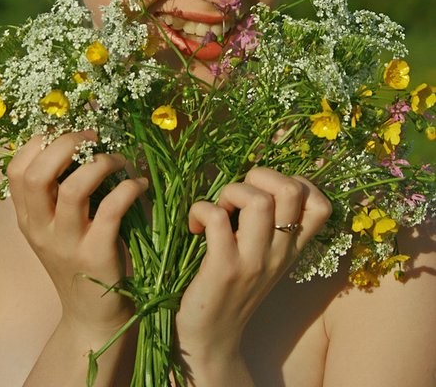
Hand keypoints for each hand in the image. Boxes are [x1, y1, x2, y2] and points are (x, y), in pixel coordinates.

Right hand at [7, 133, 147, 334]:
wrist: (92, 317)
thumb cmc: (78, 259)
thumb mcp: (56, 226)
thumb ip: (60, 188)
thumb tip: (83, 135)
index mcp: (28, 217)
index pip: (16, 170)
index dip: (40, 142)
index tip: (68, 131)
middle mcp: (40, 229)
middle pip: (38, 174)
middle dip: (67, 144)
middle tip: (94, 138)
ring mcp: (66, 244)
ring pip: (74, 189)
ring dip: (101, 164)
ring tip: (119, 160)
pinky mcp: (96, 255)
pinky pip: (111, 210)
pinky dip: (128, 188)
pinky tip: (139, 184)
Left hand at [175, 168, 330, 367]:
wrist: (214, 339)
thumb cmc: (235, 289)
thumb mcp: (265, 257)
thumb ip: (271, 225)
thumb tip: (259, 180)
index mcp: (291, 248)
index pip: (320, 205)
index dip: (297, 182)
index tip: (268, 191)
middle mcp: (279, 252)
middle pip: (291, 190)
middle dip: (260, 175)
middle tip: (239, 196)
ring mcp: (253, 260)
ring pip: (257, 199)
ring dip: (231, 191)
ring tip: (220, 209)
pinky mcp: (224, 268)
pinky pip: (217, 217)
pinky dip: (201, 210)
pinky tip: (195, 226)